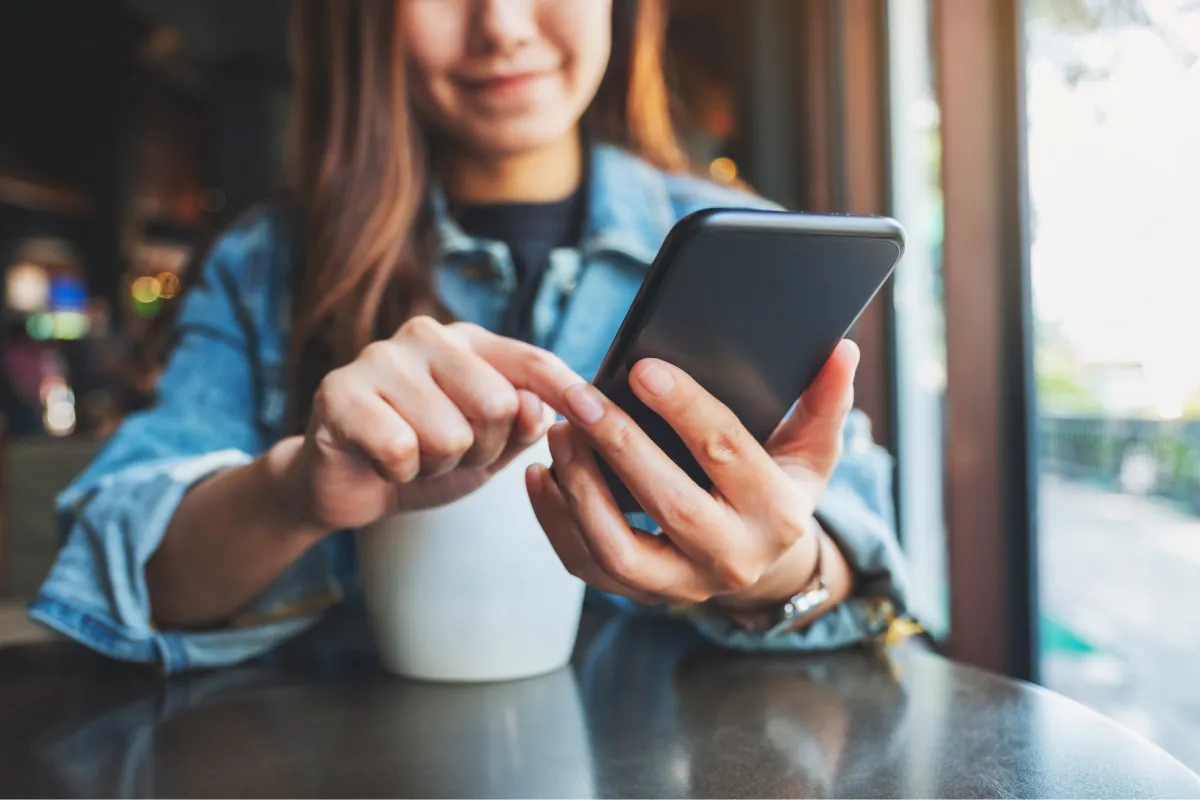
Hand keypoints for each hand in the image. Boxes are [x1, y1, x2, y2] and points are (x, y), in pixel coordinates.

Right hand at [277, 316, 582, 531]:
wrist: (344, 482)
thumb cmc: (424, 456)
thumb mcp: (488, 446)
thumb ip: (523, 424)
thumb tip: (544, 409)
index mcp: (470, 341)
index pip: (533, 361)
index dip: (569, 390)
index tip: (595, 415)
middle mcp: (427, 335)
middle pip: (498, 403)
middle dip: (483, 449)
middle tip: (451, 452)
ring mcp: (380, 358)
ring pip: (449, 433)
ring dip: (437, 464)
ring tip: (415, 455)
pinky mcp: (339, 392)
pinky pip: (401, 448)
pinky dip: (400, 472)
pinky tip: (382, 461)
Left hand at [526, 340, 859, 613]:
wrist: (760, 566)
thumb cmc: (777, 490)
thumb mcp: (811, 451)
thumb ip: (825, 401)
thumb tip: (841, 350)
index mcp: (778, 515)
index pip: (728, 452)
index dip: (685, 408)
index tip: (642, 368)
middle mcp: (733, 558)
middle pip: (670, 503)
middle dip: (621, 446)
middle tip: (580, 397)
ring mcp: (684, 586)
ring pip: (619, 549)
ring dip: (581, 489)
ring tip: (559, 433)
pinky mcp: (642, 596)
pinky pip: (588, 567)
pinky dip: (556, 522)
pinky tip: (541, 475)